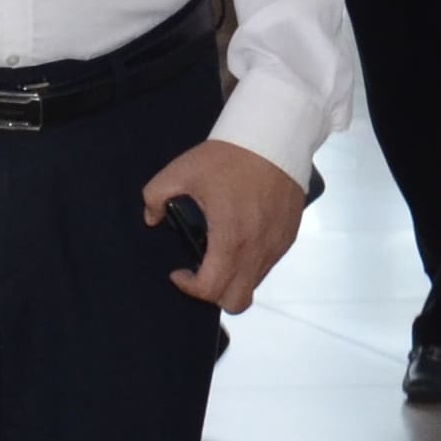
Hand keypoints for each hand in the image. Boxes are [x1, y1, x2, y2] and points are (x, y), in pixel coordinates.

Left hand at [145, 139, 303, 310]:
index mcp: (230, 239)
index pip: (210, 289)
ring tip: (218, 255)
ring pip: (253, 285)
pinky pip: (267, 266)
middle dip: (213, 294)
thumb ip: (155, 196)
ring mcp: (276, 247)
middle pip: (236, 302)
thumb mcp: (182, 171)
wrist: (275, 138)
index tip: (178, 271)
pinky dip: (249, 265)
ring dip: (232, 280)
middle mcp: (257, 251)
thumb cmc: (228, 157)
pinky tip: (238, 241)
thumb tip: (151, 219)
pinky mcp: (288, 237)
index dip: (189, 288)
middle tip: (199, 272)